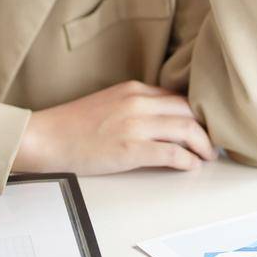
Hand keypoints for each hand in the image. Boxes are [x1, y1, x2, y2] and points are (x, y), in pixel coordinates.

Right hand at [13, 80, 218, 174]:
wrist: (44, 138)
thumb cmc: (71, 126)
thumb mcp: (108, 103)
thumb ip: (135, 107)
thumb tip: (161, 122)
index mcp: (133, 90)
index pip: (177, 97)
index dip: (197, 113)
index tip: (204, 127)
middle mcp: (137, 103)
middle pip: (189, 110)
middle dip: (207, 128)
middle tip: (213, 143)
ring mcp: (134, 126)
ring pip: (186, 129)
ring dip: (203, 146)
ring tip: (207, 156)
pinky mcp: (130, 150)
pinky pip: (172, 153)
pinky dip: (188, 160)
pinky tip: (191, 166)